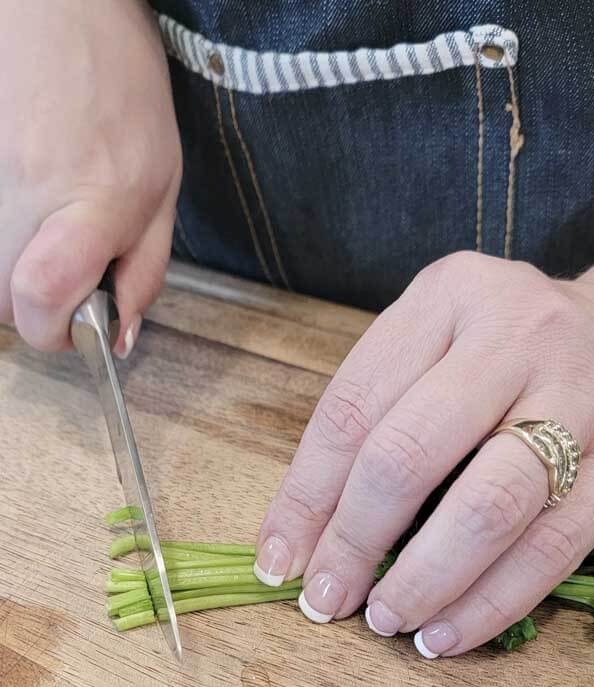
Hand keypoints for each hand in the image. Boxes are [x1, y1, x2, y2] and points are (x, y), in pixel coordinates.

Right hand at [0, 0, 180, 354]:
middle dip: (38, 305)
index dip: (56, 333)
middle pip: (2, 299)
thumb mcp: (164, 188)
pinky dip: (1, 233)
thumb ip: (146, 268)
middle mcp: (22, 191)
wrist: (59, 6)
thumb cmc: (124, 91)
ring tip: (51, 223)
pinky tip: (26, 198)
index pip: (42, 300)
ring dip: (15, 268)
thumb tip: (124, 334)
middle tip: (71, 270)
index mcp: (93, 202)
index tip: (78, 328)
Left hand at [255, 251, 593, 656]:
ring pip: (486, 506)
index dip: (307, 494)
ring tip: (385, 620)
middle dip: (356, 540)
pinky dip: (491, 603)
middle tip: (328, 597)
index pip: (354, 406)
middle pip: (412, 452)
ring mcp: (580, 397)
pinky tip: (448, 635)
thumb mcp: (435, 343)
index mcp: (449, 294)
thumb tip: (301, 534)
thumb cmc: (505, 351)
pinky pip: (552, 549)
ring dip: (424, 580)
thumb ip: (374, 415)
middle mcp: (518, 334)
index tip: (280, 559)